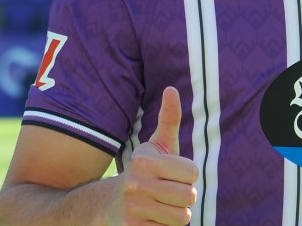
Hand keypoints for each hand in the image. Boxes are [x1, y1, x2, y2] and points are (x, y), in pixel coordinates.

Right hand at [109, 86, 198, 224]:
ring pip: (182, 217)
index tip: (171, 174)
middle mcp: (135, 184)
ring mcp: (132, 209)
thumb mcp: (157, 145)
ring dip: (177, 214)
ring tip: (161, 205)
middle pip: (189, 196)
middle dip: (184, 196)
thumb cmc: (145, 171)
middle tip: (167, 192)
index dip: (187, 175)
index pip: (192, 173)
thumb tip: (171, 89)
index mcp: (144, 162)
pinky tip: (152, 219)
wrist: (109, 204)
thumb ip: (169, 118)